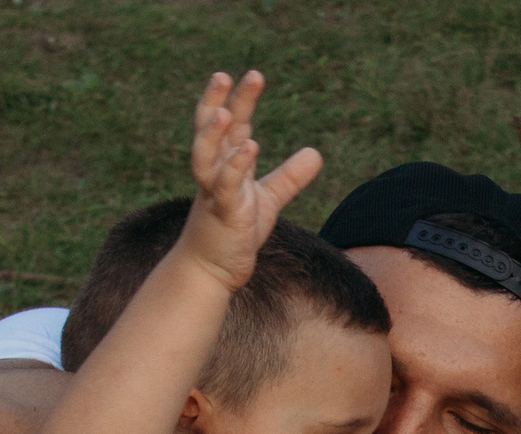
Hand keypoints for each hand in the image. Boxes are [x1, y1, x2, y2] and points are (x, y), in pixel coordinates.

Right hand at [180, 71, 323, 290]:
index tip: (253, 75)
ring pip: (205, 157)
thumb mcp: (267, 200)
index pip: (231, 126)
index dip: (240, 100)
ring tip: (226, 111)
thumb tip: (315, 152)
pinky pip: (226, 187)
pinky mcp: (223, 214)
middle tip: (222, 74)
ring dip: (213, 134)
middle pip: (210, 131)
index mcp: (224, 165)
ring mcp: (214, 193)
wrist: (211, 271)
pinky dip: (235, 168)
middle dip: (214, 103)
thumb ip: (290, 176)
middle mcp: (214, 174)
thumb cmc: (234, 233)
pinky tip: (250, 148)